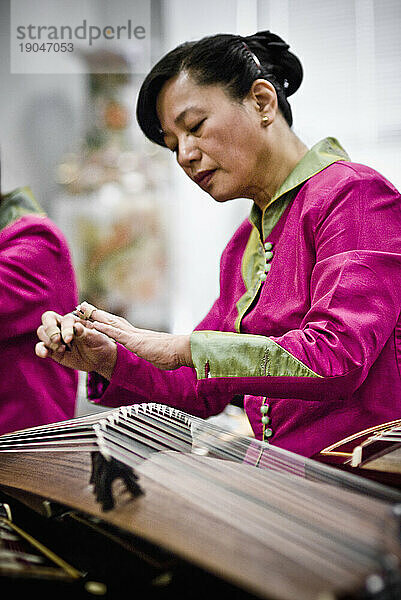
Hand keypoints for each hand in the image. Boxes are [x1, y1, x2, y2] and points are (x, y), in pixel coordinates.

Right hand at [35, 310, 116, 379]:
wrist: (100, 359)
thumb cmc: (100, 343)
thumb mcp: (96, 338)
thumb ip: (85, 333)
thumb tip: (76, 327)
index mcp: (74, 320)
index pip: (64, 320)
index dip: (65, 328)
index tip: (69, 339)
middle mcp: (63, 327)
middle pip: (47, 321)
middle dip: (51, 331)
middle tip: (59, 341)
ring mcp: (57, 339)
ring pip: (42, 333)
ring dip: (48, 341)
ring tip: (62, 349)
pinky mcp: (53, 351)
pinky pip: (41, 347)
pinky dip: (40, 349)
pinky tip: (44, 354)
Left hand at [76, 301, 192, 370]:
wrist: (183, 350)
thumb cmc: (174, 354)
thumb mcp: (158, 355)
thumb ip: (152, 353)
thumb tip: (152, 356)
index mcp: (139, 336)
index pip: (120, 326)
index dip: (107, 320)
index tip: (96, 315)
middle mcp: (135, 333)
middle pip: (112, 320)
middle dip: (96, 313)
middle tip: (83, 306)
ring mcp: (134, 336)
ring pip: (111, 323)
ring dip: (95, 316)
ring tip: (82, 309)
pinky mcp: (135, 341)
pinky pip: (116, 334)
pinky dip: (104, 328)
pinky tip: (93, 325)